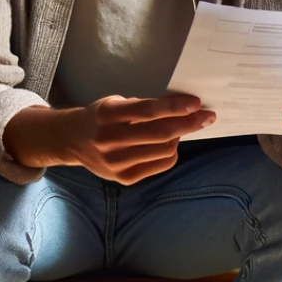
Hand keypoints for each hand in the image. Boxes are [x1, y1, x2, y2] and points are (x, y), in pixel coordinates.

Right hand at [3, 93, 215, 183]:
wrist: (73, 141)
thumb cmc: (102, 117)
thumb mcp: (116, 103)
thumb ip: (144, 106)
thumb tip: (182, 107)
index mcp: (108, 115)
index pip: (148, 111)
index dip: (175, 107)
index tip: (197, 103)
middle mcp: (109, 140)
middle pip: (160, 133)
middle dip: (189, 123)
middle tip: (207, 117)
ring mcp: (116, 163)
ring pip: (164, 150)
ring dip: (179, 138)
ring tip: (179, 129)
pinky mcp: (123, 178)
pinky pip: (161, 165)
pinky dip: (171, 153)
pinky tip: (168, 145)